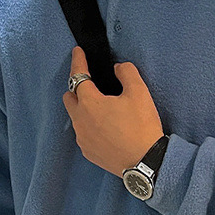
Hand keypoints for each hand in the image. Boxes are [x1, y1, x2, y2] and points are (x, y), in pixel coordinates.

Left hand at [62, 46, 164, 176]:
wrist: (145, 162)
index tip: (77, 52)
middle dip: (76, 87)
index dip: (78, 61)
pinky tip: (104, 128)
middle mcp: (80, 120)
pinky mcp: (88, 152)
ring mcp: (82, 138)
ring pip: (75, 117)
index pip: (78, 76)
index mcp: (89, 102)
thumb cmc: (142, 127)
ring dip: (83, 108)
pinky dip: (89, 126)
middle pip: (69, 97)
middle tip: (91, 84)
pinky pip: (83, 134)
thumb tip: (118, 68)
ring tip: (101, 108)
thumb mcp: (139, 92)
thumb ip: (126, 72)